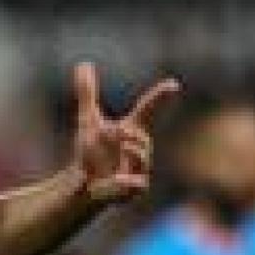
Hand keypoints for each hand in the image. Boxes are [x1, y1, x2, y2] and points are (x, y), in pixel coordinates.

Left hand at [72, 63, 180, 204]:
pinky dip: (123, 182)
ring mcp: (140, 169)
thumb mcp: (88, 121)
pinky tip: (113, 181)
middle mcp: (140, 147)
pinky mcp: (135, 190)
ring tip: (110, 158)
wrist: (85, 185)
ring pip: (139, 155)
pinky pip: (135, 183)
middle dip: (118, 134)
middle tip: (105, 135)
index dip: (160, 97)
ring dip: (124, 153)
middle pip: (136, 135)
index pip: (148, 109)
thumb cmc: (92, 152)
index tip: (172, 85)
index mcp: (132, 129)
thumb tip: (82, 64)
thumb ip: (87, 94)